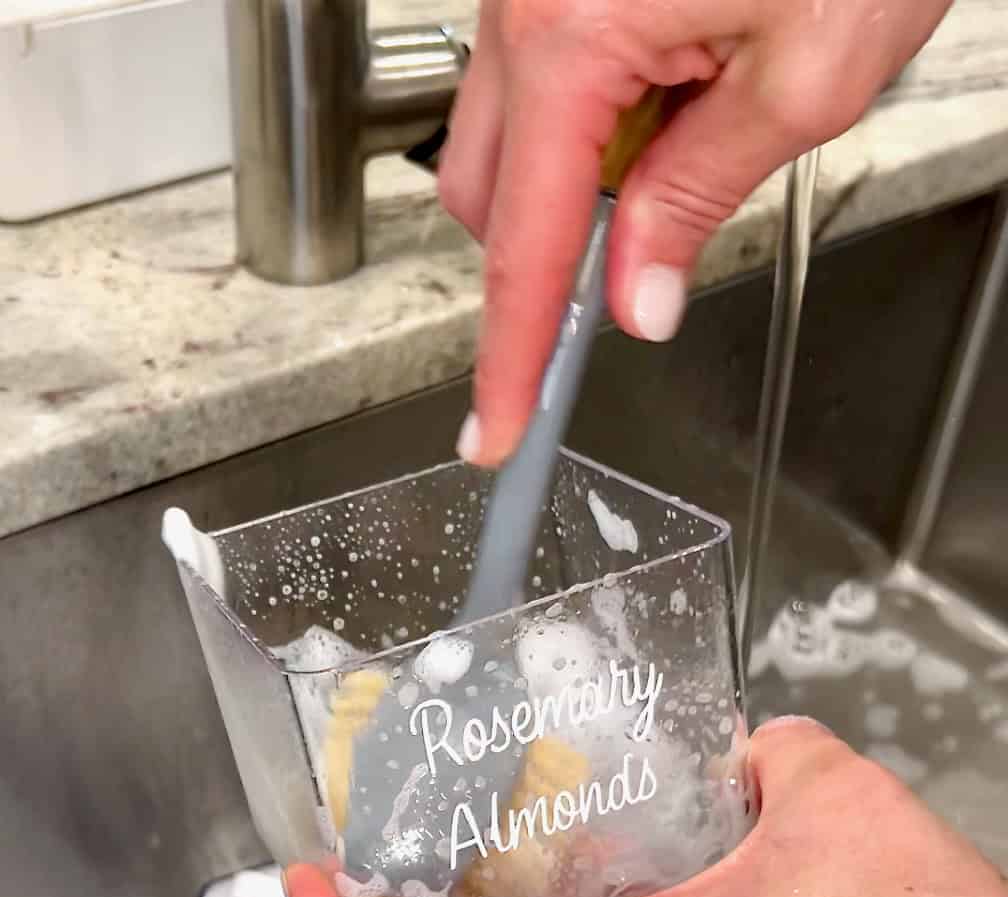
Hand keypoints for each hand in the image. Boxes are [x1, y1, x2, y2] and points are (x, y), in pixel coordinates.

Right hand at [440, 0, 951, 465]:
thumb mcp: (805, 75)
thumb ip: (698, 196)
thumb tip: (638, 295)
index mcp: (572, 33)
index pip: (526, 248)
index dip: (514, 355)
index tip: (496, 429)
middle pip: (488, 196)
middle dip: (553, 246)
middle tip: (653, 239)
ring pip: (506, 136)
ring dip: (579, 174)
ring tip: (696, 114)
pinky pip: (538, 77)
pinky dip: (595, 114)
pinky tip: (680, 71)